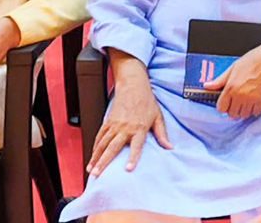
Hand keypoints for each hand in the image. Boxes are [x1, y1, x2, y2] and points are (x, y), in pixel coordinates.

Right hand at [87, 60, 171, 175]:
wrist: (133, 85)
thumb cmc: (147, 101)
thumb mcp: (158, 116)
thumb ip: (162, 134)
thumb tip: (169, 147)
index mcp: (140, 128)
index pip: (137, 146)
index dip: (133, 158)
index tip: (128, 169)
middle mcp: (126, 128)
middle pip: (113, 147)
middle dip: (104, 162)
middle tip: (97, 174)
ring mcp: (115, 125)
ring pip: (103, 144)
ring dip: (96, 158)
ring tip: (91, 170)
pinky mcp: (108, 121)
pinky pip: (100, 136)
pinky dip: (95, 148)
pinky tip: (92, 157)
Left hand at [203, 42, 260, 118]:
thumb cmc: (254, 60)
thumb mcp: (233, 67)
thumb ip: (220, 80)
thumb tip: (207, 86)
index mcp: (231, 87)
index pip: (221, 108)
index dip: (223, 106)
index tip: (226, 103)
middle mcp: (240, 95)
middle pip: (232, 114)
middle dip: (233, 109)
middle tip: (237, 102)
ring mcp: (251, 99)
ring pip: (244, 115)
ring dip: (244, 111)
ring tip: (246, 102)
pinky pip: (255, 112)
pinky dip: (254, 109)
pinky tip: (255, 101)